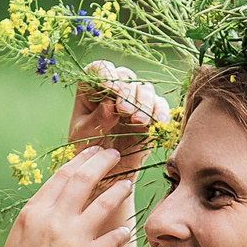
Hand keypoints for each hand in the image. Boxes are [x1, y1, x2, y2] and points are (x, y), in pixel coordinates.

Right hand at [0, 145, 131, 246]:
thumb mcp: (18, 241)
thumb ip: (36, 219)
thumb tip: (52, 204)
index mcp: (33, 213)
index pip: (61, 176)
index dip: (80, 161)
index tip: (91, 153)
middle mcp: (53, 220)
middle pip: (83, 179)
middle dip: (102, 162)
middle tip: (114, 155)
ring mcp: (72, 239)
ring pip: (104, 202)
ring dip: (119, 189)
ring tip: (129, 183)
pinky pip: (113, 237)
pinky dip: (122, 231)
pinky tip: (127, 229)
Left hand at [69, 60, 168, 174]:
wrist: (104, 176)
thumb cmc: (87, 154)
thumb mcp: (84, 137)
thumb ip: (95, 120)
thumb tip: (110, 103)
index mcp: (91, 90)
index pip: (99, 69)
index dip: (106, 74)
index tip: (110, 89)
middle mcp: (113, 92)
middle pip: (125, 76)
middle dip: (127, 91)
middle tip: (124, 111)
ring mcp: (133, 103)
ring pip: (145, 89)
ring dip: (144, 102)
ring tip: (138, 121)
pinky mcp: (149, 116)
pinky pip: (160, 107)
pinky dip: (161, 112)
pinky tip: (159, 122)